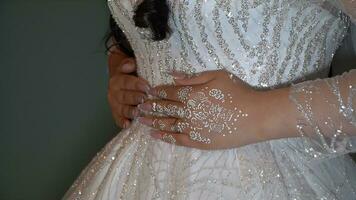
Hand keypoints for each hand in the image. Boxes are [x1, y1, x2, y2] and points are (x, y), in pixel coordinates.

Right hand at [107, 50, 150, 128]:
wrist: (121, 81)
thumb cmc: (131, 74)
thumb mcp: (130, 65)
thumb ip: (129, 64)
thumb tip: (130, 65)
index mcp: (117, 80)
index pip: (126, 82)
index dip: (136, 84)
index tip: (147, 87)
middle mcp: (114, 93)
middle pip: (124, 96)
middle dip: (134, 98)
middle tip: (145, 99)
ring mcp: (114, 104)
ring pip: (121, 108)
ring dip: (130, 111)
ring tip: (138, 113)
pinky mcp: (116, 113)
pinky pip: (118, 118)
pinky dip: (122, 122)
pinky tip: (127, 124)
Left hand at [137, 70, 273, 149]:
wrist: (255, 116)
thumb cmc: (238, 92)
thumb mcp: (217, 75)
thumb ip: (193, 76)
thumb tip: (172, 74)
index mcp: (191, 93)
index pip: (168, 92)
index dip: (157, 91)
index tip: (148, 91)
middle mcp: (187, 111)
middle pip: (164, 108)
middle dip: (150, 106)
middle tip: (138, 106)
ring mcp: (191, 127)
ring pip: (166, 124)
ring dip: (151, 121)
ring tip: (139, 120)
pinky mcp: (198, 141)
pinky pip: (176, 139)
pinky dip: (164, 136)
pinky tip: (154, 135)